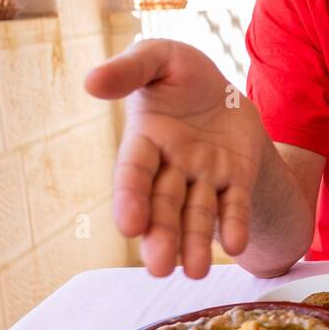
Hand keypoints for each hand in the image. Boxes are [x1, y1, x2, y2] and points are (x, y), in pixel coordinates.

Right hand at [85, 40, 263, 278]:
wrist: (223, 86)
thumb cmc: (180, 71)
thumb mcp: (157, 57)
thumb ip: (129, 69)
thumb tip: (90, 82)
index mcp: (144, 140)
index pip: (134, 174)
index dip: (130, 199)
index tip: (129, 227)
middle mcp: (171, 166)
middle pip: (163, 205)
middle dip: (161, 235)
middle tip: (159, 269)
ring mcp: (204, 177)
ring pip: (198, 214)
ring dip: (195, 243)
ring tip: (194, 272)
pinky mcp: (235, 180)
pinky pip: (235, 206)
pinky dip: (235, 225)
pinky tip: (237, 246)